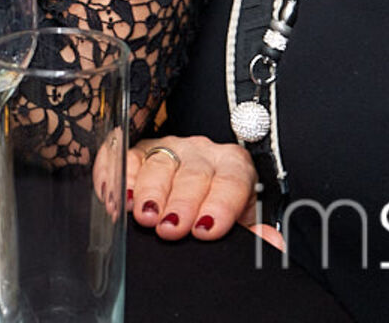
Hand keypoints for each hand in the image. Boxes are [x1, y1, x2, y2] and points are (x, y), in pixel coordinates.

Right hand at [125, 136, 263, 242]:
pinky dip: (119, 176)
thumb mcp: (239, 220)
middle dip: (180, 203)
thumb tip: (272, 241)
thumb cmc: (218, 208)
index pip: (231, 182)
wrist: (199, 187)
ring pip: (159, 163)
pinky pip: (127, 156)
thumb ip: (254, 232)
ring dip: (149, 191)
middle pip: (192, 174)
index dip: (219, 206)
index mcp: (234, 165)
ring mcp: (169, 147)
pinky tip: (115, 197)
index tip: (207, 230)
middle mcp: (202, 152)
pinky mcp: (140, 149)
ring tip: (142, 216)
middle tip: (169, 229)